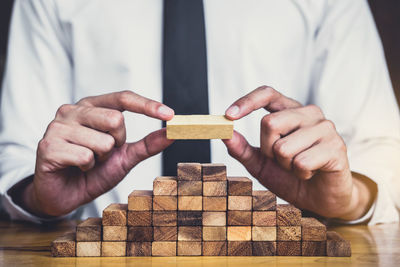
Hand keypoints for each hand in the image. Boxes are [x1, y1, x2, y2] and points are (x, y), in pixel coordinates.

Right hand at [20, 91, 173, 216]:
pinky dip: (86, 168)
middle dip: (117, 143)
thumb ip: (147, 144)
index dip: (147, 105)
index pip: (123, 97)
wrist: (65, 195)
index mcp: (91, 107)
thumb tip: (172, 133)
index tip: (170, 115)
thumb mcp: (125, 157)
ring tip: (87, 162)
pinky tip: (75, 168)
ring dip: (101, 159)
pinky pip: (85, 157)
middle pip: (116, 119)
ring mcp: (57, 126)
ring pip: (102, 141)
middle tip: (103, 153)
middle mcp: (72, 110)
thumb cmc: (93, 172)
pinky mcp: (48, 146)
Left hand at [223, 86, 375, 219]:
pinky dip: (300, 173)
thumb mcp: (260, 164)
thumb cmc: (290, 177)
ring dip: (285, 165)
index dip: (247, 101)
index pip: (268, 93)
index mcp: (290, 111)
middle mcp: (309, 113)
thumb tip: (224, 134)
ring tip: (299, 168)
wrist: (319, 199)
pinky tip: (311, 173)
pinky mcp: (336, 147)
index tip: (228, 115)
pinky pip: (301, 162)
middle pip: (269, 123)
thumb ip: (242, 149)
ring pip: (283, 146)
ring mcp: (325, 128)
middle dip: (268, 150)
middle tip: (282, 161)